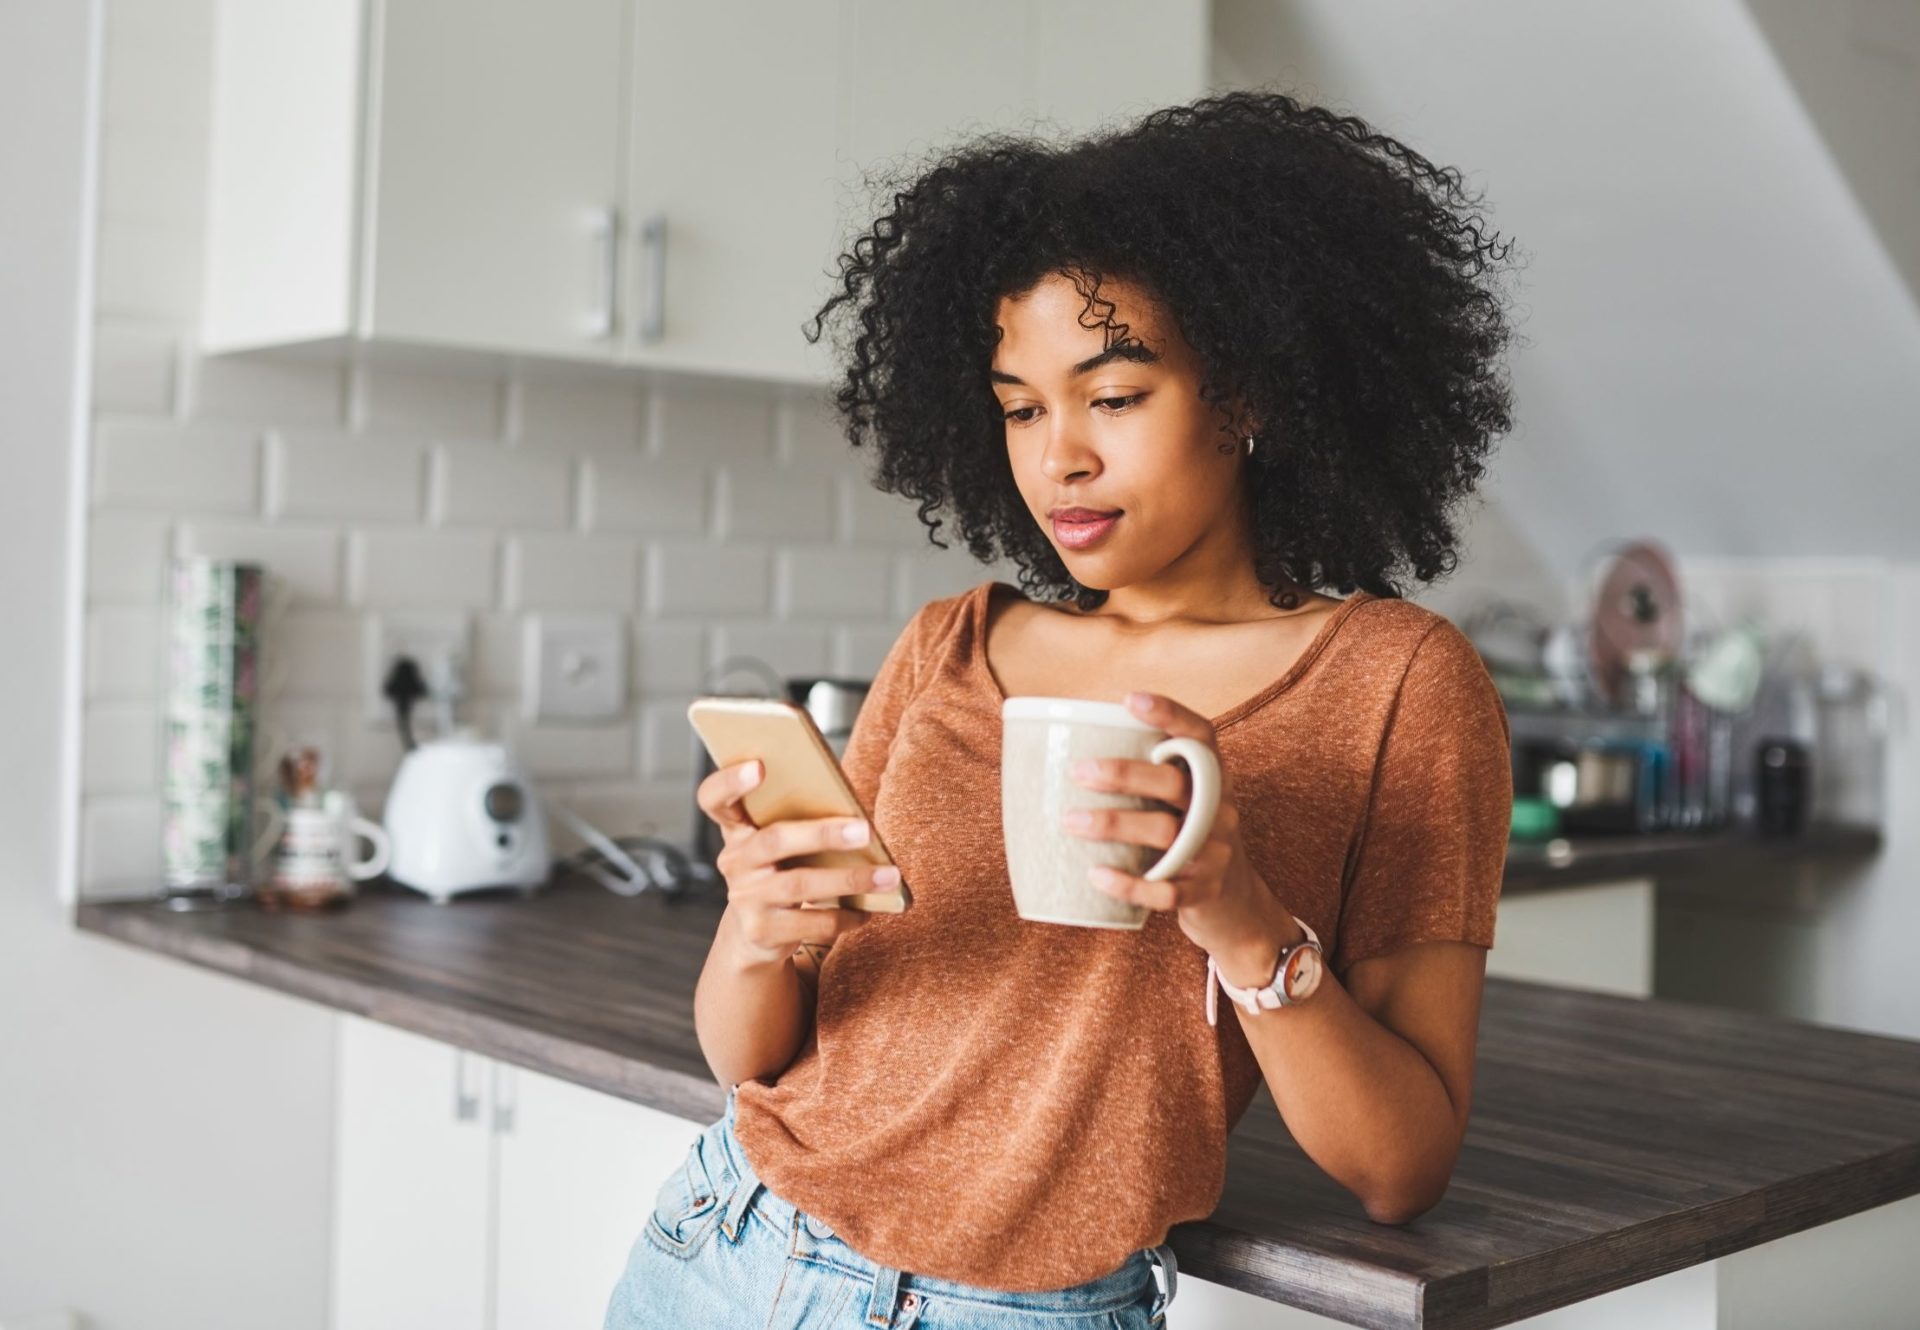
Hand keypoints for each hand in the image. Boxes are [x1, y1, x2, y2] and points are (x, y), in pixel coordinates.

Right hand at [695, 759, 898, 968]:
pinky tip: (868, 910)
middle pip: (775, 840)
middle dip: (823, 834)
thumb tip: (859, 818)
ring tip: (889, 876)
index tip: (759, 766)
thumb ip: (800, 824)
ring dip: (850, 879)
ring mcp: (745, 898)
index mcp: (737, 829)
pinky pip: (811, 923)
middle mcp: (735, 861)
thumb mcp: (781, 847)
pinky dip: (845, 916)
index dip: (730, 781)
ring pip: (800, 884)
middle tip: (865, 831)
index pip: (714, 799)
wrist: (755, 935)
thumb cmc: (781, 872)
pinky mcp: (762, 931)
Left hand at [1063, 692, 1299, 979]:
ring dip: (1115, 824)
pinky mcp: (1205, 892)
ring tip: (1070, 821)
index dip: (1171, 714)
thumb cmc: (1191, 841)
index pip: (1202, 736)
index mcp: (1213, 780)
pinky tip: (1096, 875)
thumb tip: (1068, 752)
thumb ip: (1150, 780)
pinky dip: (1129, 884)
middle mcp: (1220, 810)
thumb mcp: (1186, 805)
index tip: (1130, 700)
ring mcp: (1216, 852)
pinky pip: (1167, 890)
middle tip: (1077, 771)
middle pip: (1176, 784)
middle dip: (1125, 774)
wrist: (1237, 906)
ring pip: (1167, 833)